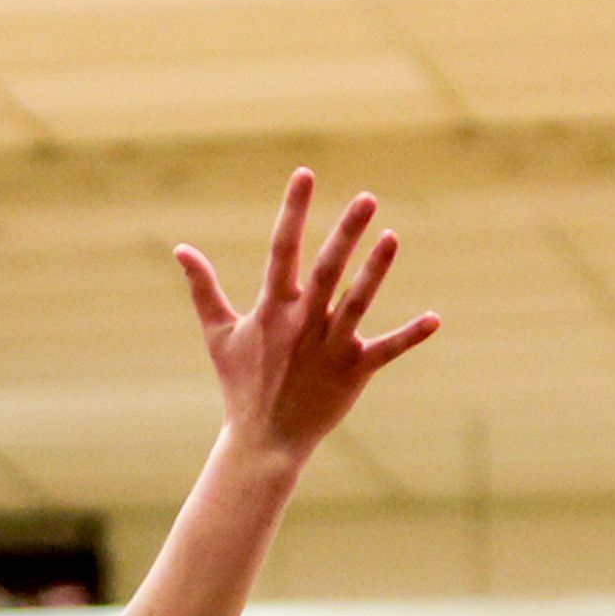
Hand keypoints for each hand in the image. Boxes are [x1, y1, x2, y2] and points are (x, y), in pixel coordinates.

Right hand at [175, 171, 439, 460]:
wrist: (262, 442)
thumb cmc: (241, 384)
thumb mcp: (218, 333)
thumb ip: (203, 288)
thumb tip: (180, 249)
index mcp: (272, 309)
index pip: (282, 249)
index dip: (293, 210)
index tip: (305, 174)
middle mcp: (302, 324)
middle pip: (326, 271)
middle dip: (345, 234)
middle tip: (367, 197)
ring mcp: (329, 348)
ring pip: (356, 303)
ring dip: (375, 272)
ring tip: (392, 237)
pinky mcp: (353, 373)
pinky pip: (385, 351)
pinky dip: (410, 336)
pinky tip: (435, 319)